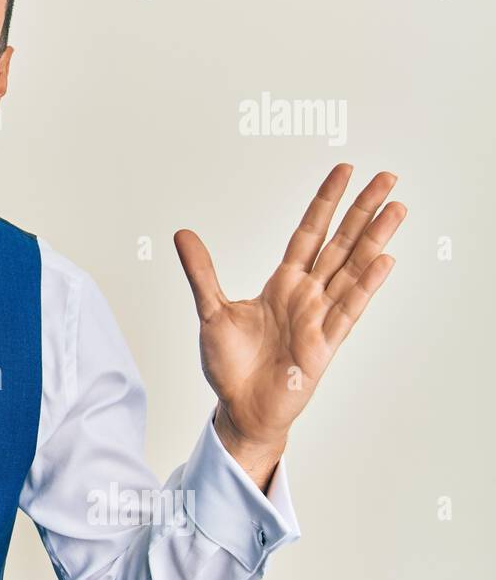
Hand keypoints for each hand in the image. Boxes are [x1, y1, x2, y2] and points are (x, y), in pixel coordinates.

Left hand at [173, 164, 405, 480]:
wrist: (240, 408)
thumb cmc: (230, 365)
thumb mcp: (210, 311)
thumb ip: (202, 272)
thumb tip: (181, 234)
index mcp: (282, 284)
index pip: (308, 233)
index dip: (326, 203)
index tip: (345, 171)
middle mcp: (307, 296)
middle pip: (340, 244)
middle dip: (363, 210)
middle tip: (388, 177)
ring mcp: (319, 318)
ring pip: (352, 270)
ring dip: (374, 240)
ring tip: (396, 208)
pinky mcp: (324, 345)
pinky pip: (348, 310)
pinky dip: (365, 285)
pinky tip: (384, 259)